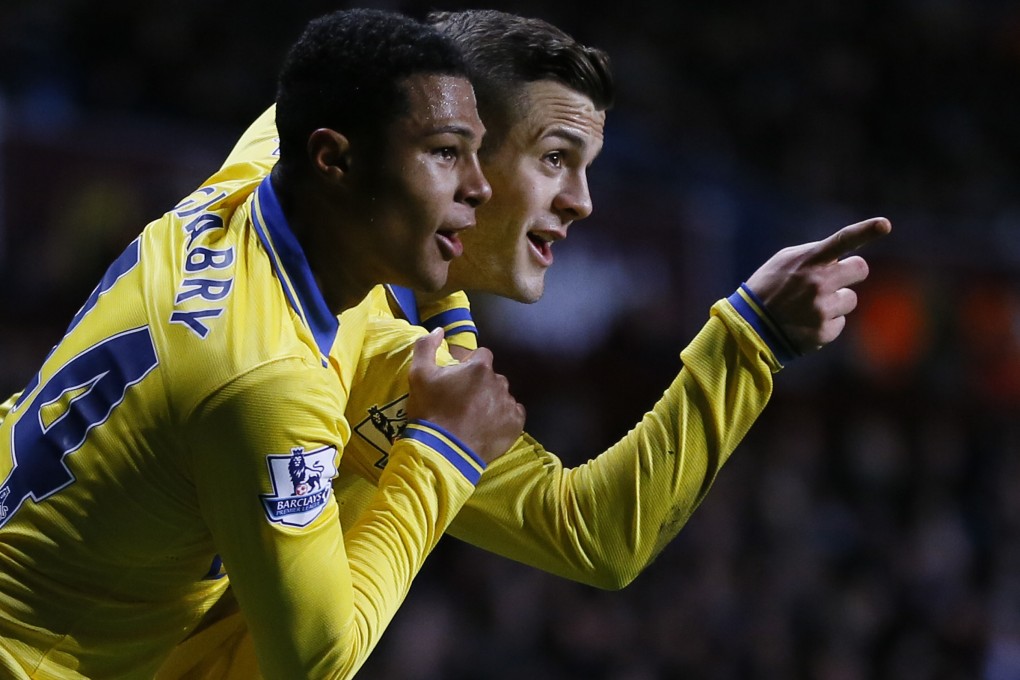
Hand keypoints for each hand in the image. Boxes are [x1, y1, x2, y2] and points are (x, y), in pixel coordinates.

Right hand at [406, 329, 524, 463]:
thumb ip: (426, 346)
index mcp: (479, 367)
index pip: (481, 355)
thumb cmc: (430, 411)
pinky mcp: (515, 424)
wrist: (443, 450)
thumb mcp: (418, 375)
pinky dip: (503, 417)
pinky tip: (487, 425)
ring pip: (502, 395)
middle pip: (492, 376)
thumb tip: (439, 330)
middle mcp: (499, 382)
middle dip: (480, 383)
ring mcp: (509, 404)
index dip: (469, 364)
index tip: (458, 379)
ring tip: (474, 416)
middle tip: (463, 400)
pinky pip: (513, 414)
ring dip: (491, 400)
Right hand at [745, 217, 891, 353]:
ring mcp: (823, 308)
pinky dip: (826, 323)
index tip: (884, 225)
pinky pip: (840, 322)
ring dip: (835, 302)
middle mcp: (818, 283)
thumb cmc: (767, 289)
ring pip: (850, 299)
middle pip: (860, 269)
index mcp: (808, 260)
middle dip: (851, 273)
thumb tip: (843, 258)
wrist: (749, 328)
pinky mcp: (824, 332)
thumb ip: (814, 256)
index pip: (842, 240)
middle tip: (833, 279)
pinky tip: (805, 322)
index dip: (866, 230)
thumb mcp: (783, 262)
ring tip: (807, 307)